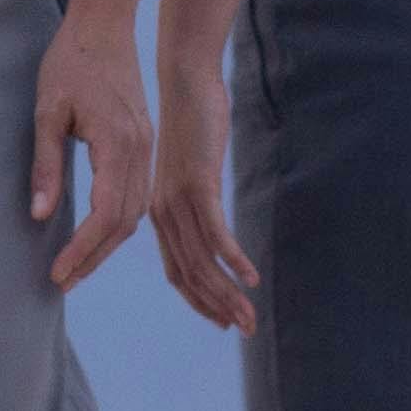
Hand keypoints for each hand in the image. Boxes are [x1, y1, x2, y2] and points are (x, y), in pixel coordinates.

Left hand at [27, 5, 151, 291]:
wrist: (105, 24)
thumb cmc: (71, 62)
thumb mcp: (47, 112)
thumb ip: (46, 165)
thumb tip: (39, 215)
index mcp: (118, 143)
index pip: (105, 214)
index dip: (82, 250)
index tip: (57, 273)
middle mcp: (140, 150)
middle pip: (123, 222)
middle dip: (93, 257)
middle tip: (62, 281)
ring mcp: (146, 147)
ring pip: (135, 212)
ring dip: (107, 244)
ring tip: (76, 266)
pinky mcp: (144, 143)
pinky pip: (137, 194)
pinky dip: (118, 222)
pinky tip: (96, 234)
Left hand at [144, 52, 256, 331]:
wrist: (183, 79)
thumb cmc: (188, 122)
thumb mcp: (188, 168)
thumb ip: (193, 200)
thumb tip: (204, 224)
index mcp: (159, 213)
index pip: (178, 271)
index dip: (199, 301)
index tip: (222, 322)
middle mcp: (164, 212)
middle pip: (191, 274)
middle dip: (217, 308)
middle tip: (244, 331)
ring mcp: (179, 199)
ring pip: (203, 261)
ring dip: (228, 293)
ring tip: (250, 317)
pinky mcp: (197, 183)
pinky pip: (216, 231)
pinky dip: (233, 258)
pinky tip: (250, 277)